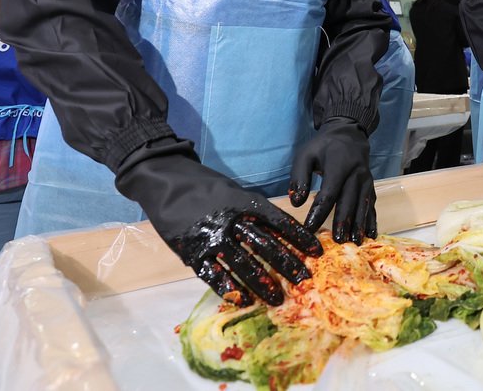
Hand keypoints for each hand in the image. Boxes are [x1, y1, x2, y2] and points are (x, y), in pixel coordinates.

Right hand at [120, 155, 322, 307]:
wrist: (166, 182)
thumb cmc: (203, 187)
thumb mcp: (233, 191)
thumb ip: (251, 210)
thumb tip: (277, 231)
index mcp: (245, 202)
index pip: (279, 221)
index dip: (299, 237)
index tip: (316, 252)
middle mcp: (232, 220)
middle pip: (266, 245)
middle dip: (287, 264)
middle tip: (304, 280)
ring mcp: (212, 237)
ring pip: (243, 264)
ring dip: (263, 283)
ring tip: (278, 299)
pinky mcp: (192, 252)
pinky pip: (214, 275)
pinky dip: (230, 289)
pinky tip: (244, 301)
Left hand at [289, 118, 376, 245]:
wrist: (350, 134)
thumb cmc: (324, 147)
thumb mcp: (306, 154)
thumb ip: (299, 177)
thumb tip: (297, 203)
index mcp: (339, 164)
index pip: (329, 191)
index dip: (319, 211)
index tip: (310, 227)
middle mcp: (356, 173)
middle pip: (349, 200)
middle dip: (343, 221)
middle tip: (337, 241)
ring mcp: (366, 180)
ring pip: (363, 204)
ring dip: (359, 224)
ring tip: (354, 242)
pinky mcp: (371, 186)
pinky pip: (371, 204)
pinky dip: (371, 220)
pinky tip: (369, 234)